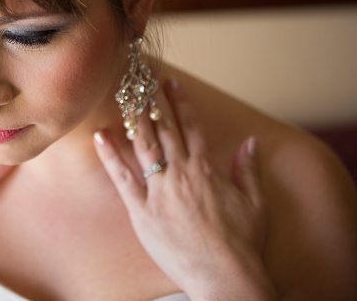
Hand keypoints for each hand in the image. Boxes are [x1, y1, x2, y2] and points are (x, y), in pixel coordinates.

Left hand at [94, 76, 275, 299]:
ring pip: (144, 146)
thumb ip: (249, 169)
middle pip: (164, 129)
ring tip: (122, 97)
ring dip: (133, 120)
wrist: (226, 275)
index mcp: (205, 169)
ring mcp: (160, 191)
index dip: (180, 102)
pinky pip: (123, 178)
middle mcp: (181, 173)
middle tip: (141, 80)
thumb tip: (251, 141)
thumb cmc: (243, 244)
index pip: (191, 126)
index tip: (171, 83)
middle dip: (152, 102)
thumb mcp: (255, 203)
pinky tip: (101, 137)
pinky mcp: (142, 211)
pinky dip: (111, 156)